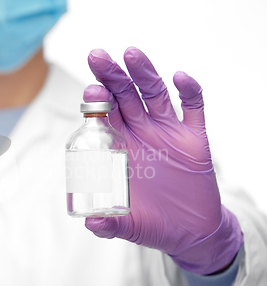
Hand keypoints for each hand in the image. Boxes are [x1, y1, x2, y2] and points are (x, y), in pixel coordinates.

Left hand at [83, 47, 242, 274]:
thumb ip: (109, 224)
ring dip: (144, 73)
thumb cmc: (153, 223)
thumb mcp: (129, 225)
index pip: (104, 116)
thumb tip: (90, 223)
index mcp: (120, 147)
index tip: (90, 90)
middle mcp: (141, 133)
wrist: (190, 231)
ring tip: (131, 53)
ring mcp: (167, 133)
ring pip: (154, 95)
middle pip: (124, 96)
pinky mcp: (194, 139)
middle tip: (98, 57)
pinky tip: (180, 77)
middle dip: (111, 77)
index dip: (96, 102)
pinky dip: (190, 91)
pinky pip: (194, 109)